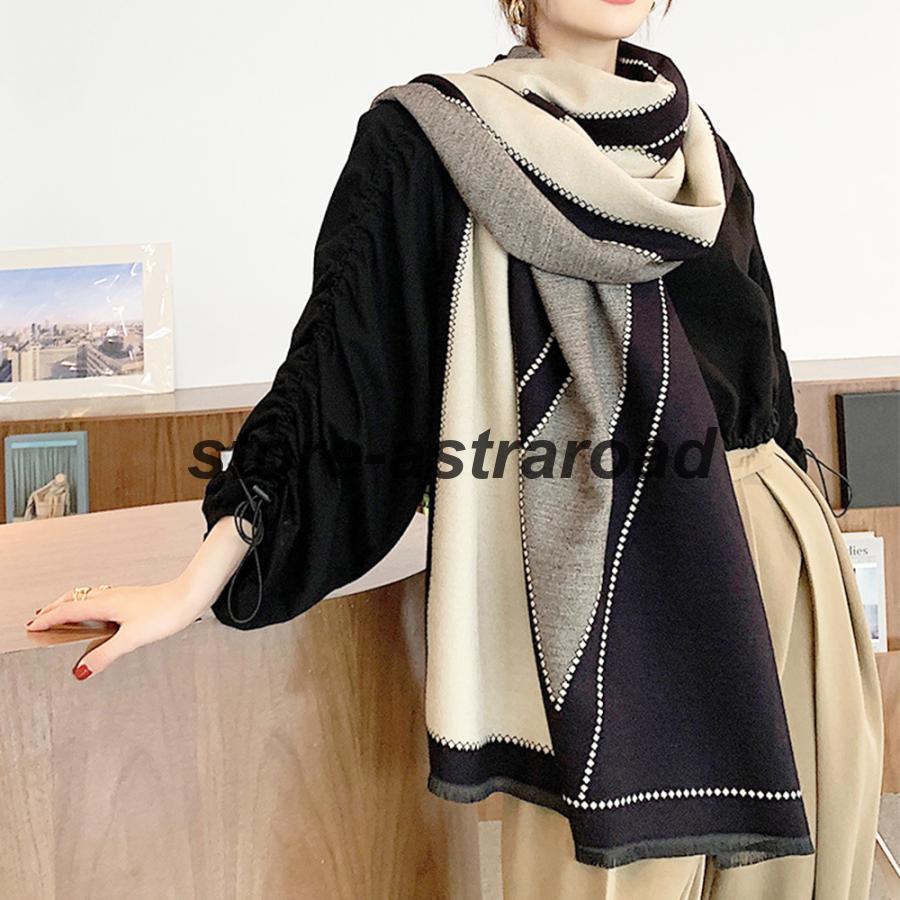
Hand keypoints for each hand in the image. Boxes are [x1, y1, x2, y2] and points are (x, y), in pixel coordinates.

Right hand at [25, 580, 206, 680]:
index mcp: (104, 603)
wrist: (190, 597)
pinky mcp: (130, 598)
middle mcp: (109, 596)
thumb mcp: (132, 638)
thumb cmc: (166, 612)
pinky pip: (98, 599)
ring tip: (60, 616)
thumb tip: (82, 670)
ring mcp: (120, 595)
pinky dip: (85, 606)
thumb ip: (106, 654)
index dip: (47, 620)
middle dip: (53, 609)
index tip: (31, 627)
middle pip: (72, 600)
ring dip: (68, 606)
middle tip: (38, 620)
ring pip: (85, 598)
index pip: (66, 611)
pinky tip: (94, 615)